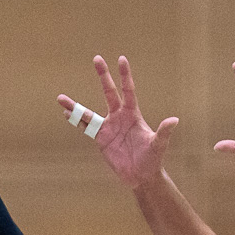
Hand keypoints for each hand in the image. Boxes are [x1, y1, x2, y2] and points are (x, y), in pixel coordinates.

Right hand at [59, 55, 176, 191]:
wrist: (140, 175)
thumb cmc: (152, 159)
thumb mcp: (158, 145)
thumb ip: (164, 132)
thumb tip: (174, 120)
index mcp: (133, 114)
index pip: (128, 90)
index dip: (125, 75)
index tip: (121, 59)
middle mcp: (119, 116)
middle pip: (109, 92)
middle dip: (104, 75)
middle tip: (97, 58)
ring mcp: (108, 127)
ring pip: (88, 113)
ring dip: (75, 106)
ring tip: (60, 98)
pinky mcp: (100, 139)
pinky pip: (85, 128)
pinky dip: (75, 121)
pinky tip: (65, 114)